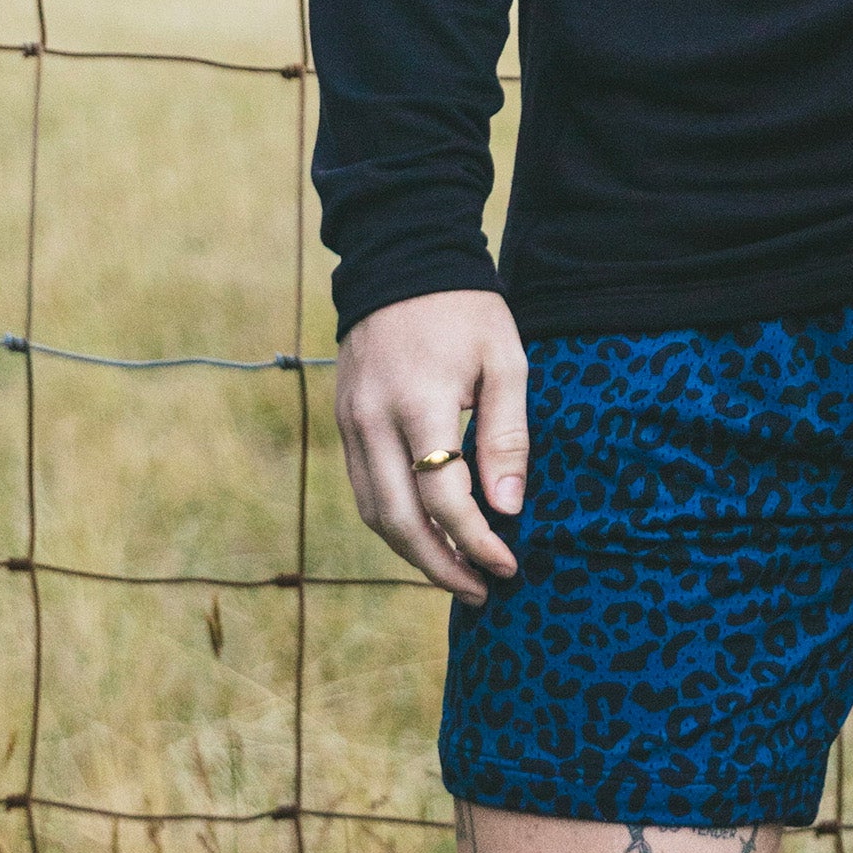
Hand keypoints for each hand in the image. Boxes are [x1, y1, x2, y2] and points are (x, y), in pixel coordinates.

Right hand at [334, 288, 527, 605]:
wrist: (401, 260)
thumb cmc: (465, 311)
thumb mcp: (505, 362)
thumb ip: (507, 437)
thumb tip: (506, 510)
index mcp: (418, 402)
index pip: (443, 498)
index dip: (476, 541)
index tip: (509, 565)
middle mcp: (373, 420)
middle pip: (398, 521)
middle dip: (440, 566)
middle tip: (480, 592)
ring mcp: (350, 423)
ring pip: (373, 513)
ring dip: (413, 553)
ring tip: (457, 574)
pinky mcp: (343, 422)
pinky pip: (364, 489)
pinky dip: (394, 522)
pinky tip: (428, 535)